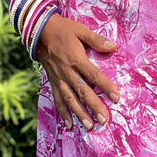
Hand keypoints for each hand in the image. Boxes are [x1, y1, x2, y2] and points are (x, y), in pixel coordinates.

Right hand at [35, 13, 119, 130]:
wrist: (39, 31)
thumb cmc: (63, 29)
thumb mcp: (81, 30)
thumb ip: (97, 40)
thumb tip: (114, 46)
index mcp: (76, 59)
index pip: (94, 75)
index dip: (105, 86)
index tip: (116, 97)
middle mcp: (67, 72)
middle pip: (83, 91)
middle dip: (94, 106)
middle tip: (104, 120)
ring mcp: (59, 79)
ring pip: (69, 99)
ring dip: (79, 114)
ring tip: (89, 126)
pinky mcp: (52, 82)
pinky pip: (57, 100)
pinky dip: (63, 113)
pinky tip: (70, 125)